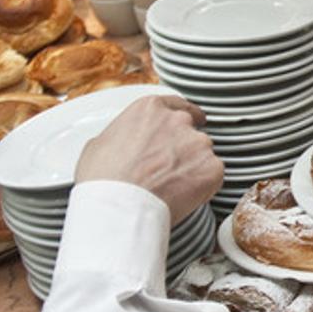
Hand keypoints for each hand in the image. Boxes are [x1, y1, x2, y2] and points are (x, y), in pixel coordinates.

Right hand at [76, 96, 222, 224]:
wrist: (120, 207)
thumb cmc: (105, 180)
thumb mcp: (99, 144)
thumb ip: (123, 135)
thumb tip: (124, 143)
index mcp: (150, 109)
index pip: (177, 104)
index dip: (184, 113)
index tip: (191, 118)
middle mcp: (178, 121)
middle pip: (191, 130)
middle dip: (184, 147)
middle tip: (169, 167)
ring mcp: (198, 144)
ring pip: (203, 154)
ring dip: (193, 166)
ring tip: (171, 185)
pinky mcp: (212, 168)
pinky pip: (213, 175)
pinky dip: (203, 185)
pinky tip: (182, 194)